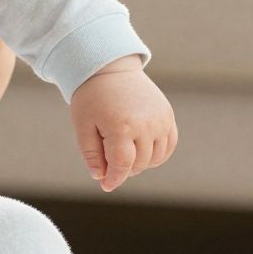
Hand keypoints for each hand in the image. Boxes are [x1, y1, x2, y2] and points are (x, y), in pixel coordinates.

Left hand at [68, 57, 176, 192]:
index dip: (114, 179)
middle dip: (124, 169)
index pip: (122, 166)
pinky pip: (169, 145)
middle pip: (139, 164)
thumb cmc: (91, 98)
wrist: (109, 67)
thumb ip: (92, 155)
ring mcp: (160, 119)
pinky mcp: (167, 115)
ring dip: (141, 163)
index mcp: (121, 127)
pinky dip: (158, 154)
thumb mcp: (83, 126)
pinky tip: (142, 151)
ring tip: (124, 153)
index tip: (106, 186)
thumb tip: (101, 178)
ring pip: (156, 158)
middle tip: (110, 160)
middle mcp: (145, 124)